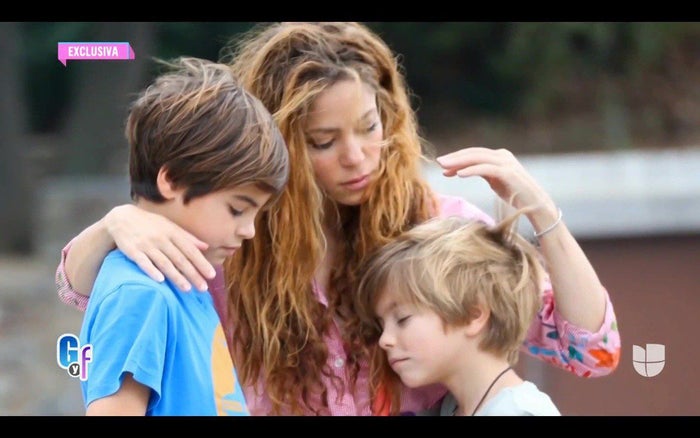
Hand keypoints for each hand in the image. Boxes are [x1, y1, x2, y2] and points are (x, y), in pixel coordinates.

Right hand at [103, 205, 215, 290]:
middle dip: (193, 274)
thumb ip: (187, 237)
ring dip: (176, 277)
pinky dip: (151, 271)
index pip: (190, 250)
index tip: (211, 275)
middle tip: (203, 288)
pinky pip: (143, 262)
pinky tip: (160, 280)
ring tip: (187, 289)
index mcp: (172, 232)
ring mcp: (146, 245)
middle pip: (179, 259)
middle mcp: (161, 239)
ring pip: (164, 263)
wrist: (122, 218)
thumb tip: (205, 246)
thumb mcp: (169, 226)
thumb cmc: (150, 224)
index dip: (201, 262)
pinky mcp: (133, 251)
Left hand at [436, 147, 556, 219]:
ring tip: (445, 167)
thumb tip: (461, 170)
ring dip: (459, 162)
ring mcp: (506, 163)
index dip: (457, 158)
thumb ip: (481, 172)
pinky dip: (471, 170)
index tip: (442, 166)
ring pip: (478, 158)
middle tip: (438, 162)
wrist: (536, 205)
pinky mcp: (508, 173)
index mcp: (499, 156)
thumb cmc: (515, 195)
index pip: (474, 154)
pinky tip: (459, 174)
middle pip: (473, 153)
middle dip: (455, 157)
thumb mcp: (495, 181)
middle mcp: (503, 156)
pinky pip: (486, 169)